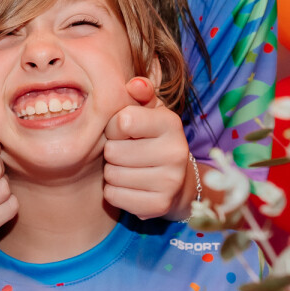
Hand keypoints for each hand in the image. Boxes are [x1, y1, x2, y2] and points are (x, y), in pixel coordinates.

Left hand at [102, 77, 191, 219]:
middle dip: (112, 151)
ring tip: (128, 168)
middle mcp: (176, 152)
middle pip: (113, 151)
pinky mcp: (158, 206)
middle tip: (126, 152)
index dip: (114, 126)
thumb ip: (141, 92)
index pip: (122, 120)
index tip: (123, 130)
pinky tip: (129, 185)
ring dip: (112, 172)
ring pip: (111, 175)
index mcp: (171, 123)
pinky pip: (114, 196)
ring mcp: (170, 182)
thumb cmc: (153, 138)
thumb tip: (135, 85)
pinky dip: (115, 191)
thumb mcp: (149, 111)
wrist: (178, 180)